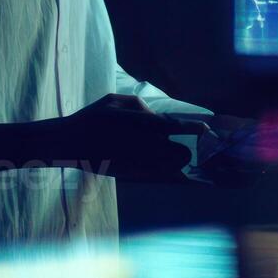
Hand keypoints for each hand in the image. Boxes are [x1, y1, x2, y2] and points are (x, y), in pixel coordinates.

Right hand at [62, 94, 206, 182]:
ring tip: (171, 158)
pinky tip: (161, 168)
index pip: (179, 126)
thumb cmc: (91, 119)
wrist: (70, 144)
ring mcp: (140, 162)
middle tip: (184, 147)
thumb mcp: (113, 101)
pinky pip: (157, 176)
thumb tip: (153, 116)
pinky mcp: (132, 175)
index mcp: (144, 124)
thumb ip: (138, 105)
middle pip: (181, 152)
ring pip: (171, 167)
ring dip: (175, 163)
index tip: (206, 130)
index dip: (195, 129)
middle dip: (185, 150)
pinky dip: (163, 172)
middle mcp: (146, 145)